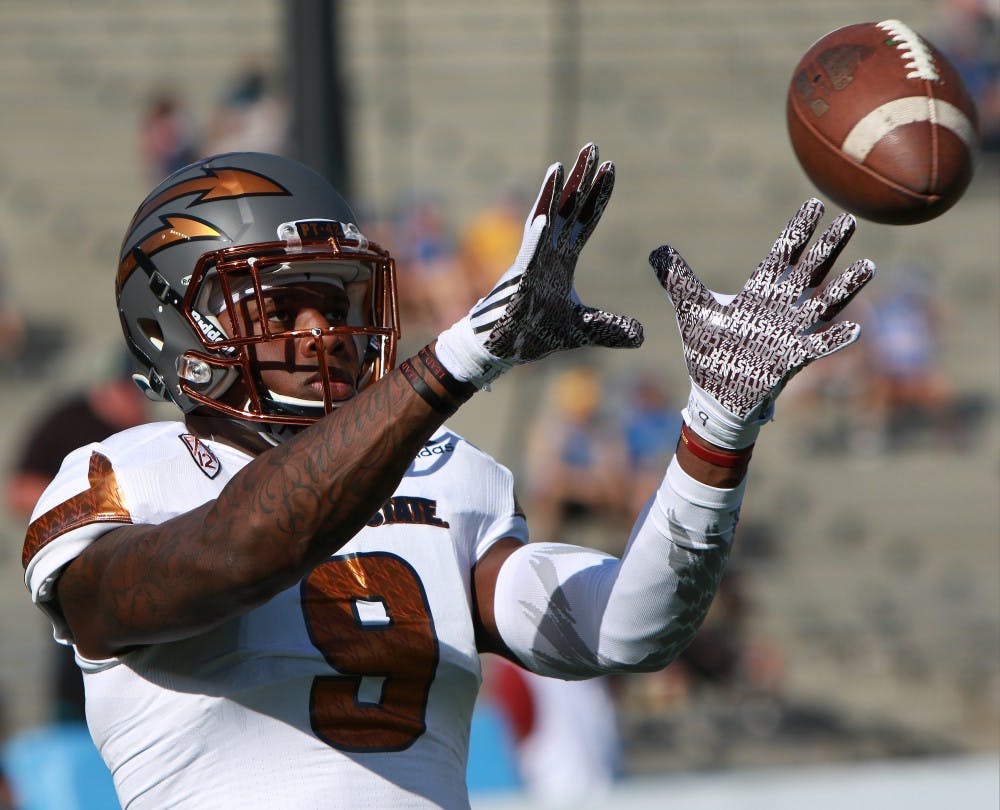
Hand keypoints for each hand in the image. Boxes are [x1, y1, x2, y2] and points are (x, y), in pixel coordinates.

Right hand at [435, 143, 642, 386]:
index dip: (598, 195)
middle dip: (580, 178)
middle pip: (567, 208)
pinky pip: (529, 255)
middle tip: (592, 145)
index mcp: (562, 259)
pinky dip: (537, 237)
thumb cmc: (534, 333)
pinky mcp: (519, 281)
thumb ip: (610, 328)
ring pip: (543, 221)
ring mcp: (531, 263)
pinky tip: (545, 218)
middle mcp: (547, 253)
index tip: (610, 166)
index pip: (585, 220)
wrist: (503, 349)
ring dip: (552, 195)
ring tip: (560, 165)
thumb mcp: (581, 330)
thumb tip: (641, 335)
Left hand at [650, 198, 874, 448]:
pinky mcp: (789, 360)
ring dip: (844, 287)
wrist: (714, 394)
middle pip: (809, 272)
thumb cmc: (709, 351)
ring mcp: (788, 334)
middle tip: (849, 219)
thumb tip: (656, 250)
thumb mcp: (691, 311)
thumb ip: (677, 280)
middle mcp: (779, 309)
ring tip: (868, 265)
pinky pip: (817, 348)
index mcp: (757, 294)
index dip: (797, 231)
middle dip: (828, 248)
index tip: (815, 204)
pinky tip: (854, 328)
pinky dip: (833, 339)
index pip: (781, 255)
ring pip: (822, 305)